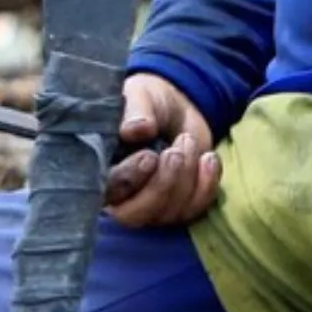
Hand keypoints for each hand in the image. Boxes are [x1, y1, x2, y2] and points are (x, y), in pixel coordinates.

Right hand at [105, 73, 219, 227]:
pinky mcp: (180, 205)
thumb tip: (135, 130)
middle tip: (176, 152)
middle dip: (162, 185)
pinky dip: (206, 185)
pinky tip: (209, 158)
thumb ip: (134, 111)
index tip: (149, 156)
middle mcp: (122, 195)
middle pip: (137, 214)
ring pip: (169, 213)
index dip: (129, 179)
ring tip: (187, 140)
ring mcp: (153, 205)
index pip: (108, 190)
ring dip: (186, 177)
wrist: (175, 108)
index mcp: (102, 169)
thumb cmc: (147, 102)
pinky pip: (194, 209)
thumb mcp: (139, 97)